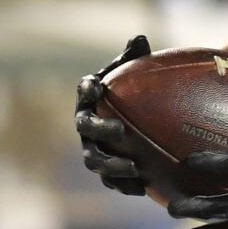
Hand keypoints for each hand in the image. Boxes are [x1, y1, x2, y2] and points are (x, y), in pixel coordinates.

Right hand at [75, 35, 150, 195]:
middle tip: (122, 132)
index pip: (84, 92)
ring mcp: (92, 148)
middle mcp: (86, 124)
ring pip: (95, 161)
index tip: (97, 86)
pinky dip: (124, 185)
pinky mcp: (105, 170)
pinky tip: (143, 189)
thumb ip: (136, 57)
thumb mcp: (135, 72)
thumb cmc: (133, 90)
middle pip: (87, 129)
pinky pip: (111, 181)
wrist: (134, 119)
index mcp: (90, 99)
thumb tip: (140, 39)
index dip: (87, 90)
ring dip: (112, 165)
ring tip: (133, 168)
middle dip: (101, 131)